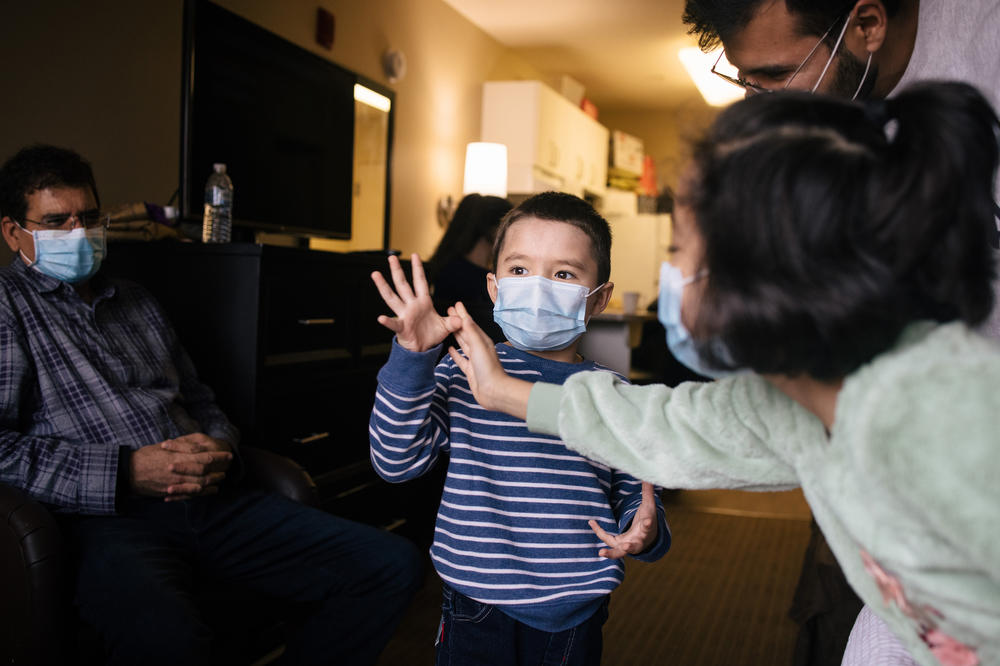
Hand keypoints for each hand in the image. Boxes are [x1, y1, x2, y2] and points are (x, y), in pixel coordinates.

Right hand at [129, 434, 232, 500]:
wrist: (129, 473)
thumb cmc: (145, 456)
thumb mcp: (164, 446)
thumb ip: (181, 446)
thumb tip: (196, 443)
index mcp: (178, 457)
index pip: (204, 456)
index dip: (218, 456)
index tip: (228, 454)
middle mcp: (178, 471)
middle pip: (205, 472)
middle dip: (218, 469)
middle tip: (227, 467)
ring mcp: (175, 484)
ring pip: (200, 484)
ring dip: (213, 481)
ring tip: (221, 478)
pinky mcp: (171, 492)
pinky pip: (191, 494)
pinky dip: (203, 493)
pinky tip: (211, 490)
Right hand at [370, 253, 460, 351]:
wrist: (422, 350)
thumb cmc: (431, 336)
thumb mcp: (446, 327)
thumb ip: (453, 321)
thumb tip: (461, 319)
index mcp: (423, 302)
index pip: (420, 281)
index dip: (418, 269)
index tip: (415, 255)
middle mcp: (411, 306)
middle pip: (403, 285)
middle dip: (397, 271)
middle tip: (391, 257)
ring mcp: (405, 315)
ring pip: (392, 298)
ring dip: (384, 286)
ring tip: (376, 274)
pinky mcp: (401, 328)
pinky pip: (393, 324)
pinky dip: (387, 321)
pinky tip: (381, 318)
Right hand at [448, 301, 530, 418]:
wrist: (493, 391)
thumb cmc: (489, 369)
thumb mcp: (479, 346)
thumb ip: (471, 332)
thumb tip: (466, 317)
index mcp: (483, 341)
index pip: (470, 324)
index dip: (462, 314)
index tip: (456, 305)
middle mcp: (479, 349)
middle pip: (466, 332)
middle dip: (458, 322)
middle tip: (449, 311)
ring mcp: (474, 360)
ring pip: (463, 344)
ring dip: (456, 335)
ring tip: (448, 327)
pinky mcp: (470, 370)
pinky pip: (461, 359)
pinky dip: (455, 353)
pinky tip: (450, 348)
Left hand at [590, 482, 658, 558]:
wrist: (648, 538)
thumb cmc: (648, 520)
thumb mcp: (649, 506)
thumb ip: (648, 493)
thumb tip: (650, 477)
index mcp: (647, 530)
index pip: (648, 526)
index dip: (647, 524)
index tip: (647, 521)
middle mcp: (638, 541)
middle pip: (634, 546)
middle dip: (630, 547)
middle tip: (626, 547)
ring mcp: (627, 546)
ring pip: (619, 552)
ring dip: (611, 553)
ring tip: (601, 553)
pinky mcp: (618, 545)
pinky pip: (607, 539)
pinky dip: (599, 532)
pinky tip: (591, 522)